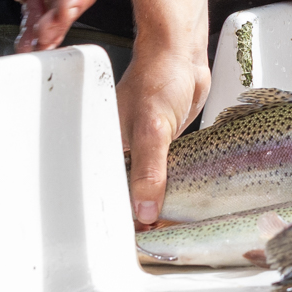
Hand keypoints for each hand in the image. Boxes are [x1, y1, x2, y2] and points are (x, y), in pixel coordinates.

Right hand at [117, 28, 210, 224]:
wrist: (182, 53)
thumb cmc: (158, 77)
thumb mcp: (153, 128)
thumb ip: (149, 170)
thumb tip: (144, 209)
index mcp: (108, 149)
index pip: (111, 194)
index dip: (123, 218)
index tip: (141, 239)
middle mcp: (123, 152)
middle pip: (130, 194)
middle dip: (143, 216)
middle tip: (159, 237)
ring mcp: (146, 148)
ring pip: (150, 186)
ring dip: (161, 203)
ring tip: (171, 227)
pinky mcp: (166, 144)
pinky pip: (168, 173)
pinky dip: (175, 186)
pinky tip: (184, 201)